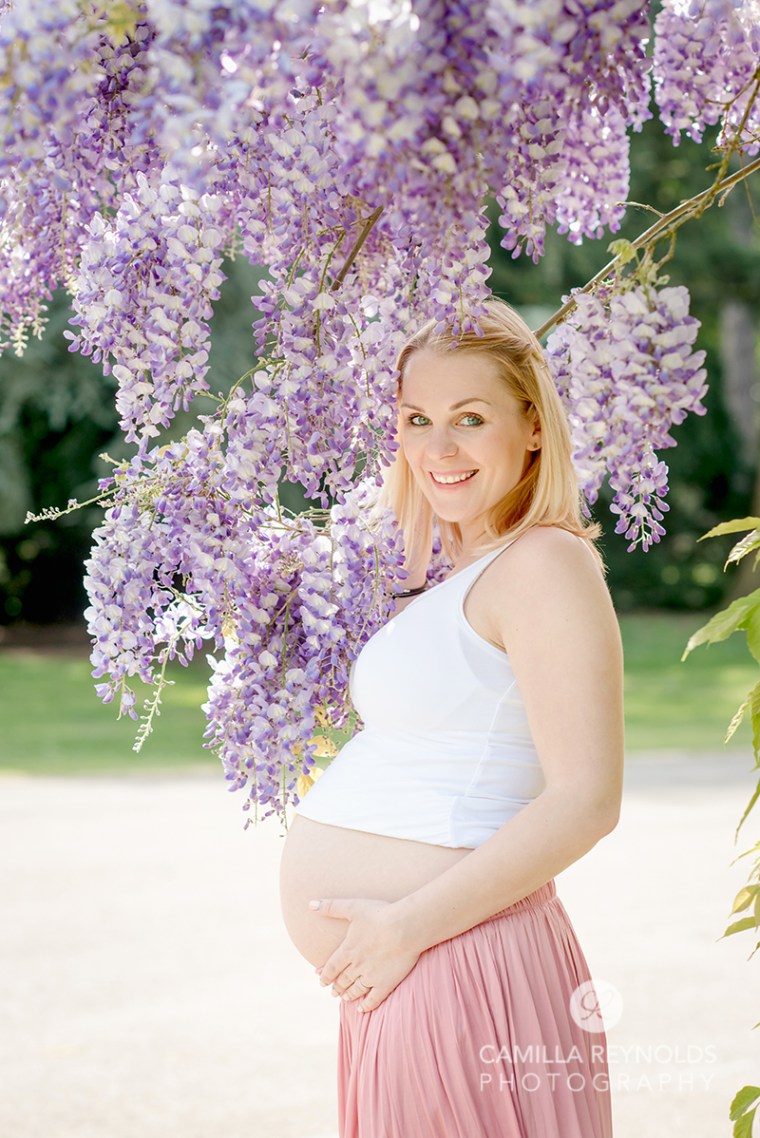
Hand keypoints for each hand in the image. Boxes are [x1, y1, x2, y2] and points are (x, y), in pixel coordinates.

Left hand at [310, 897, 420, 1012]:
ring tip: (344, 998)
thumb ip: (331, 906)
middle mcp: (357, 966)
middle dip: (336, 986)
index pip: (331, 967)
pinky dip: (366, 1005)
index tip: (321, 980)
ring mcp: (371, 976)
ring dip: (348, 995)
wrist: (405, 928)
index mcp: (347, 950)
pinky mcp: (386, 983)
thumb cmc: (380, 915)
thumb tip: (310, 904)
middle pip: (343, 980)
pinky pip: (374, 999)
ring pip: (356, 990)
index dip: (325, 975)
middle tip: (332, 992)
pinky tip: (361, 1008)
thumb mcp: (353, 907)